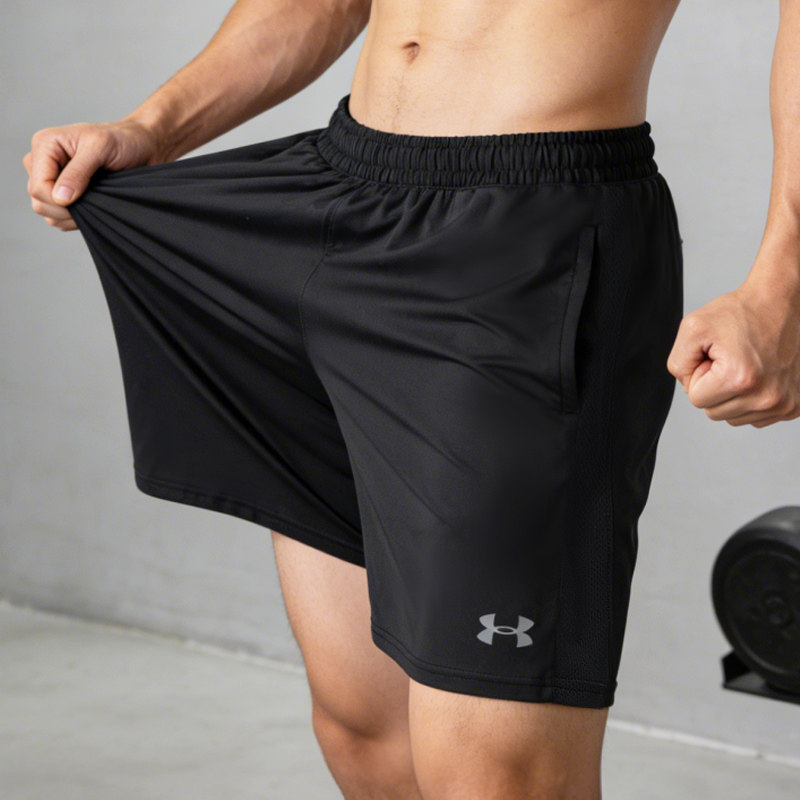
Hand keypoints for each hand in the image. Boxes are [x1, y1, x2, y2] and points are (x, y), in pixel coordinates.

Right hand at [22, 118, 163, 231]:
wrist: (140, 148)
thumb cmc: (122, 141)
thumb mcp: (100, 148)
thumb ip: (78, 172)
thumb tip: (61, 198)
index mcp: (45, 145)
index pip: (38, 186)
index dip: (59, 201)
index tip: (84, 200)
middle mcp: (43, 162)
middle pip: (39, 201)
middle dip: (65, 210)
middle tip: (94, 200)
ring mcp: (52, 179)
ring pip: (47, 212)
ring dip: (70, 216)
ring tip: (95, 201)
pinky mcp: (63, 193)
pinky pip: (58, 217)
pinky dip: (74, 219)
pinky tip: (92, 206)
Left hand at [666, 284, 799, 426]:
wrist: (781, 303)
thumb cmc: (741, 312)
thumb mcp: (693, 328)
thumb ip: (678, 364)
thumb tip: (687, 388)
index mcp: (741, 379)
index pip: (697, 400)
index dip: (699, 375)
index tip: (715, 356)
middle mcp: (768, 396)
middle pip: (714, 412)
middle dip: (714, 387)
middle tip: (729, 359)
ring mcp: (785, 404)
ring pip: (734, 417)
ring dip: (732, 395)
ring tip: (744, 366)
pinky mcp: (795, 406)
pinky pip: (756, 417)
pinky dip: (751, 400)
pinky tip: (759, 376)